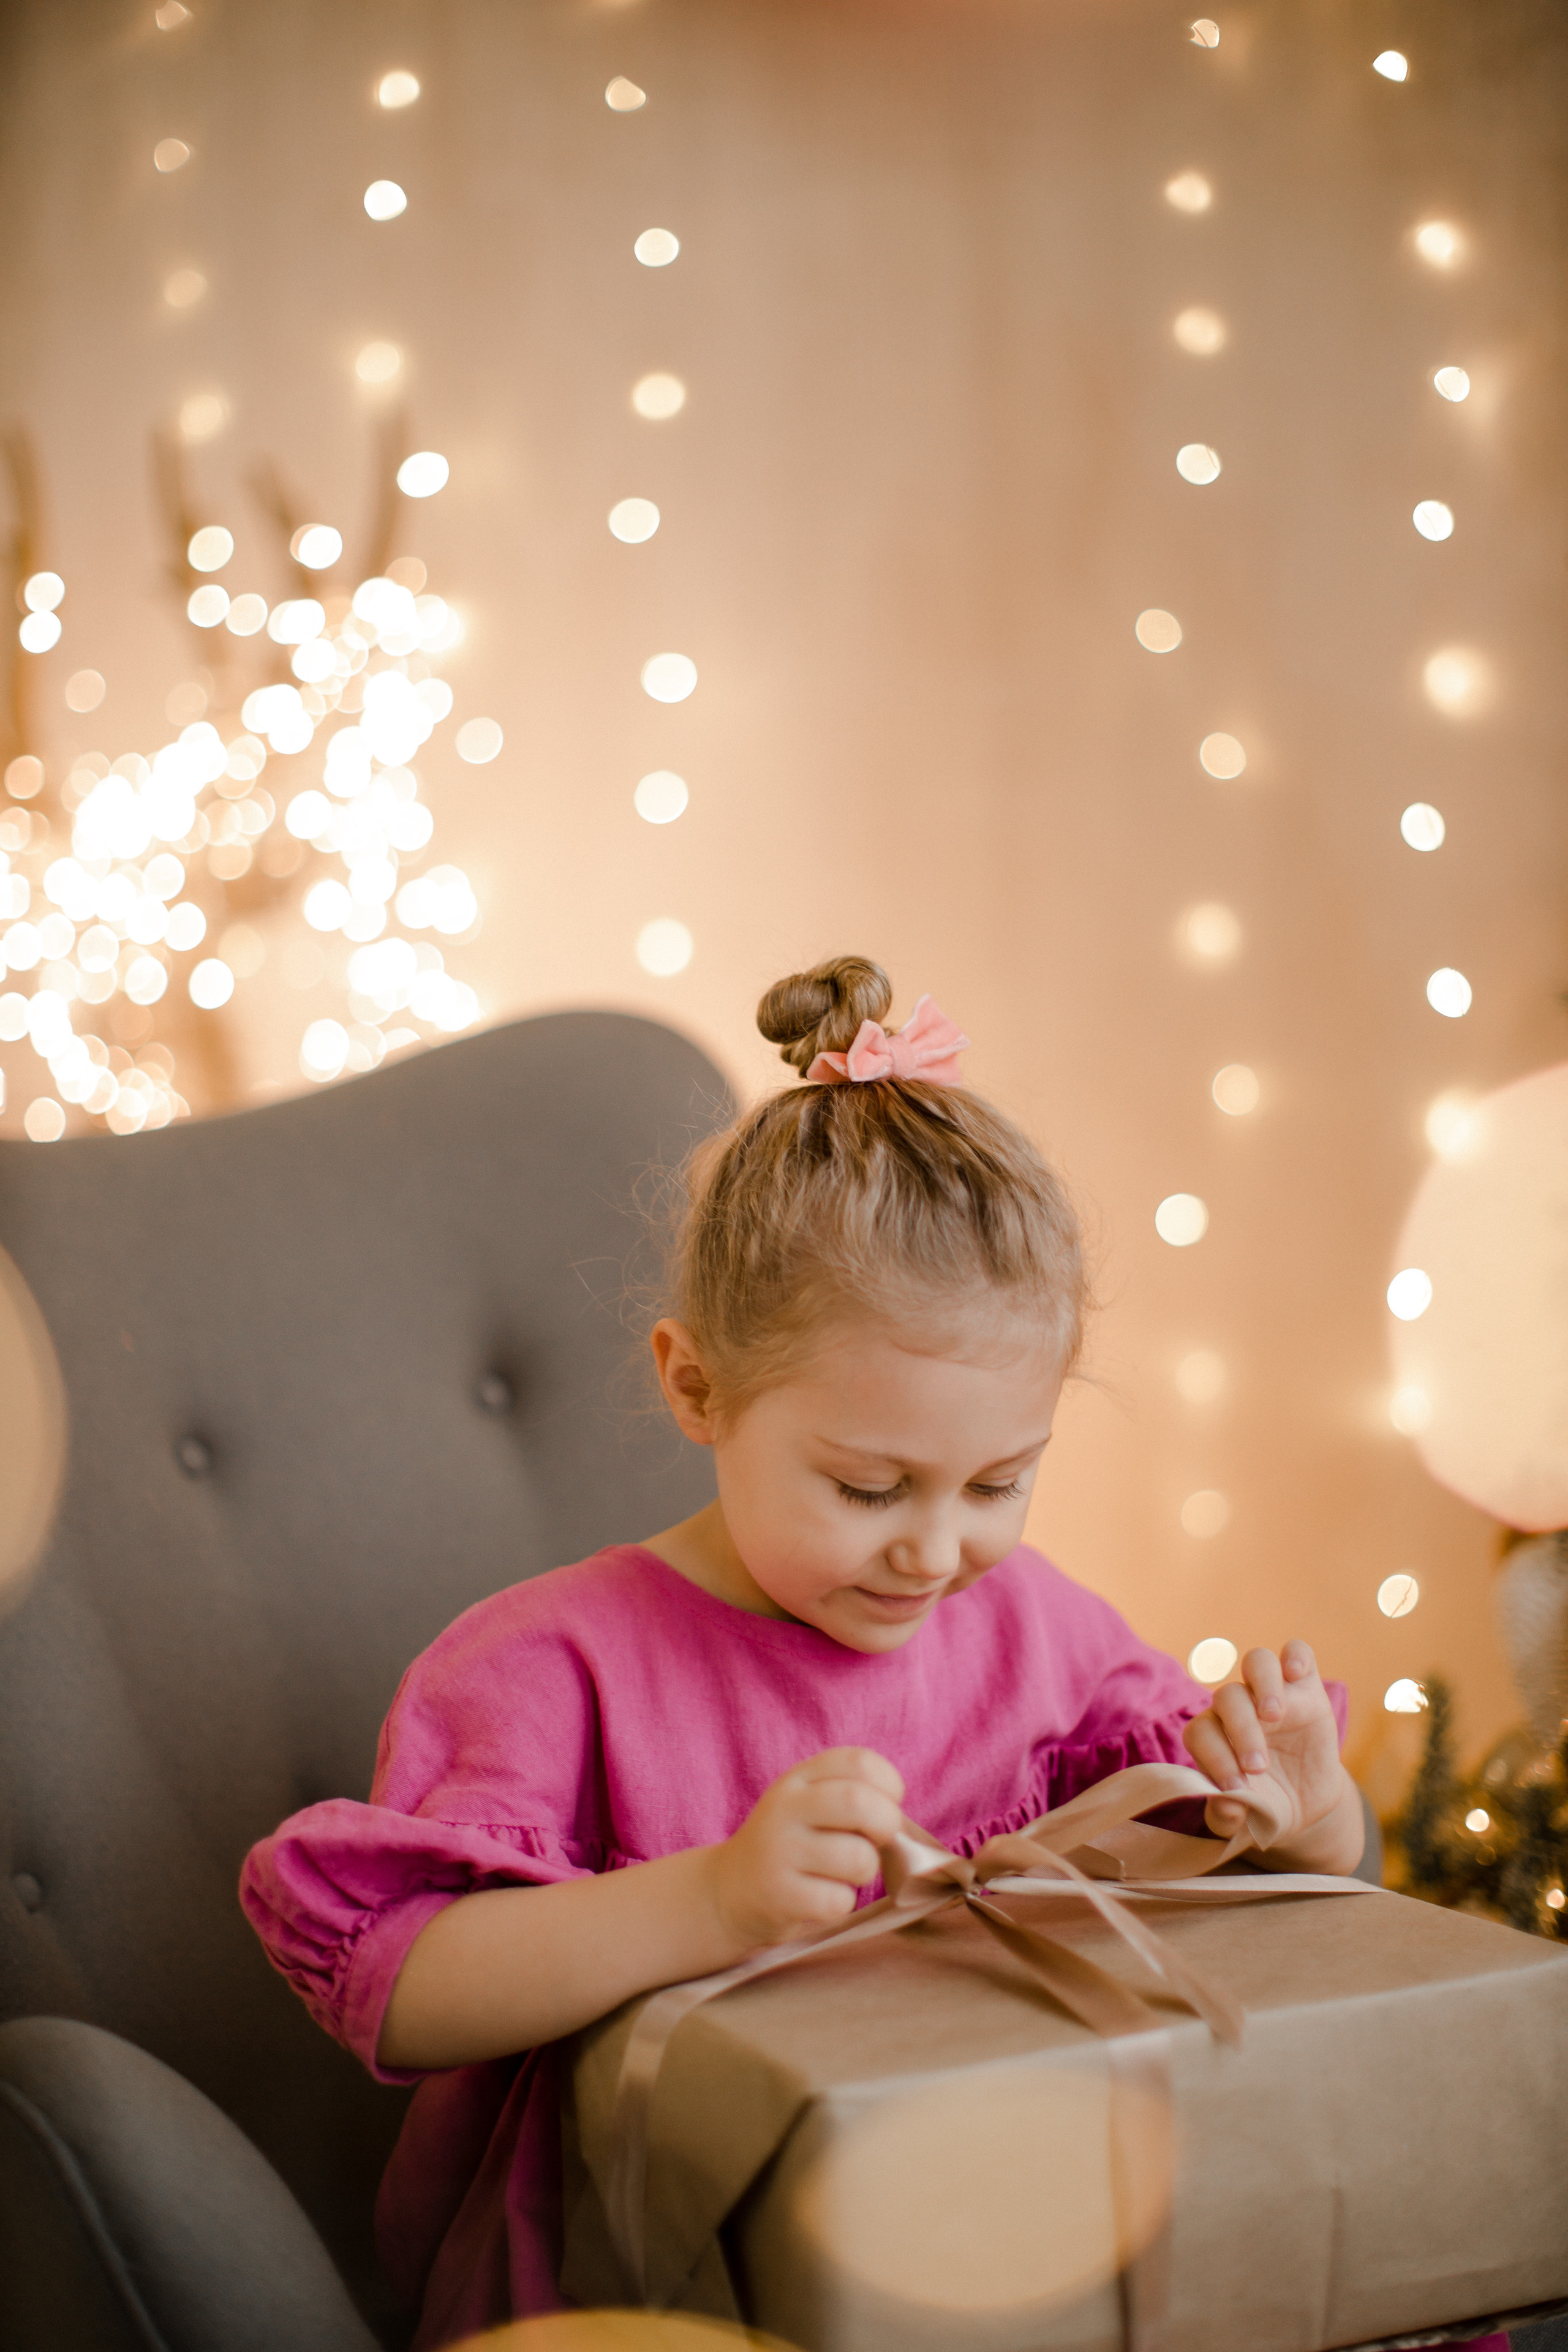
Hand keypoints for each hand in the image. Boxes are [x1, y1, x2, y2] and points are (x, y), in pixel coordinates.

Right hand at [705, 1747, 905, 1952]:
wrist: (730, 1890)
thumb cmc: (792, 1845)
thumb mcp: (810, 1804)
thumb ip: (851, 1796)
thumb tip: (899, 1822)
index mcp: (800, 1778)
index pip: (859, 1762)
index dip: (889, 1784)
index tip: (887, 1803)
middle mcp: (786, 1808)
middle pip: (859, 1802)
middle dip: (886, 1823)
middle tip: (877, 1839)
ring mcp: (780, 1851)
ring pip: (858, 1859)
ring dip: (864, 1871)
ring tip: (842, 1871)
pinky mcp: (779, 1895)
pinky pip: (839, 1900)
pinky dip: (840, 1903)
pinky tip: (820, 1897)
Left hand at [1183, 1641, 1359, 1868]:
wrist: (1305, 1803)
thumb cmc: (1264, 1807)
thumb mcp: (1247, 1821)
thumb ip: (1226, 1818)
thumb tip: (1226, 1807)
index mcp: (1213, 1737)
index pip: (1201, 1732)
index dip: (1214, 1757)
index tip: (1235, 1789)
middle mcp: (1237, 1708)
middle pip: (1228, 1697)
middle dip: (1241, 1731)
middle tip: (1258, 1766)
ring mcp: (1272, 1693)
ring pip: (1257, 1662)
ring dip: (1263, 1684)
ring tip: (1274, 1715)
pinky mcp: (1306, 1688)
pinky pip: (1298, 1651)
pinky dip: (1296, 1654)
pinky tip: (1296, 1672)